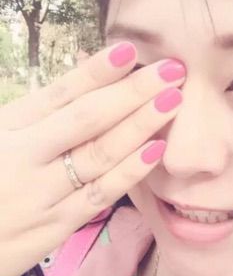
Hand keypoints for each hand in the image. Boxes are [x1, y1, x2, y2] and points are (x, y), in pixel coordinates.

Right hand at [0, 42, 184, 275]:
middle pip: (88, 117)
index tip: (130, 50)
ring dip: (141, 124)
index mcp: (10, 124)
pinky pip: (100, 195)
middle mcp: (26, 154)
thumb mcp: (2, 132)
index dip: (97, 70)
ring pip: (100, 154)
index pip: (61, 92)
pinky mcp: (56, 225)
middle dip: (133, 91)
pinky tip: (157, 149)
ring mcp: (42, 192)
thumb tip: (94, 77)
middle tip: (172, 70)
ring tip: (172, 100)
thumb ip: (41, 110)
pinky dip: (130, 172)